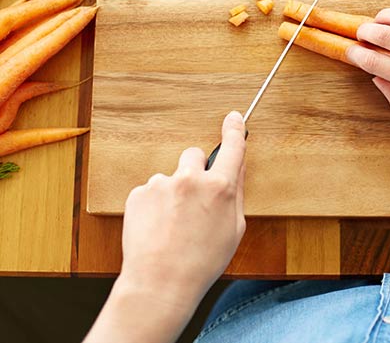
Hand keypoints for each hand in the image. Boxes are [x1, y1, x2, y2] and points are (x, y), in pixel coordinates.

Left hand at [118, 110, 246, 317]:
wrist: (159, 284)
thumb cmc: (201, 263)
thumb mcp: (234, 231)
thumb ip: (237, 193)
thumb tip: (237, 168)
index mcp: (220, 187)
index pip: (231, 147)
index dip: (233, 129)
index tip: (233, 118)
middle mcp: (191, 179)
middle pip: (194, 155)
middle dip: (194, 170)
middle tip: (192, 199)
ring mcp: (162, 184)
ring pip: (170, 177)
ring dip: (172, 193)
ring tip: (170, 226)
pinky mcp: (139, 194)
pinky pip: (150, 192)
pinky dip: (152, 206)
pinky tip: (156, 229)